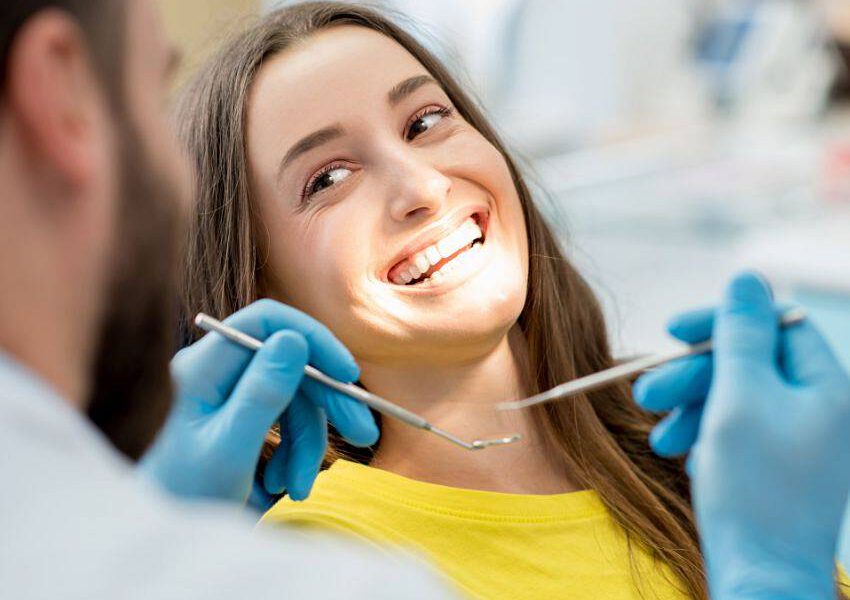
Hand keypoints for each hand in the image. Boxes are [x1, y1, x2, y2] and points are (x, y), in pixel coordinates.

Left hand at [140, 299, 377, 505]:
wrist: (161, 538)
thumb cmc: (182, 497)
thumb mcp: (229, 449)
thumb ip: (262, 394)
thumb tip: (294, 339)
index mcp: (203, 367)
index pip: (267, 322)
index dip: (313, 339)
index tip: (348, 374)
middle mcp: (215, 372)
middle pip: (289, 364)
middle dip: (326, 403)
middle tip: (364, 434)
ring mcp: (227, 395)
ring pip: (292, 399)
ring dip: (307, 444)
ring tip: (297, 489)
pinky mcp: (239, 419)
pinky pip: (283, 423)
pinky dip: (293, 454)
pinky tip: (281, 487)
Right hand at [635, 273, 849, 597]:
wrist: (760, 577)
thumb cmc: (754, 488)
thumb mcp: (740, 396)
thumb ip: (741, 332)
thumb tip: (746, 277)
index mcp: (826, 385)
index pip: (774, 324)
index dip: (721, 322)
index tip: (672, 331)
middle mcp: (818, 407)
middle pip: (747, 362)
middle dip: (692, 375)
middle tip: (646, 393)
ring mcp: (796, 438)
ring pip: (734, 397)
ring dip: (688, 408)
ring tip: (658, 437)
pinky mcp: (773, 465)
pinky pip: (734, 429)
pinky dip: (701, 434)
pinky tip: (679, 454)